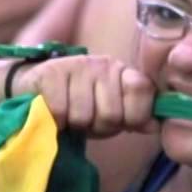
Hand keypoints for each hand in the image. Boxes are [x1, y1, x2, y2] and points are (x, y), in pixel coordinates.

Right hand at [14, 55, 158, 136]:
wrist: (36, 90)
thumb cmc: (80, 105)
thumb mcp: (111, 113)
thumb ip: (135, 118)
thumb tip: (155, 126)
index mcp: (123, 72)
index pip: (143, 91)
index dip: (133, 117)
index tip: (123, 123)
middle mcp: (103, 64)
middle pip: (111, 114)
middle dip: (99, 127)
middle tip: (88, 120)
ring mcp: (77, 65)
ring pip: (84, 117)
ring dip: (75, 126)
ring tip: (70, 116)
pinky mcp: (50, 73)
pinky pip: (60, 113)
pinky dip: (56, 122)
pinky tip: (53, 114)